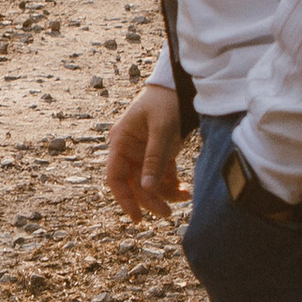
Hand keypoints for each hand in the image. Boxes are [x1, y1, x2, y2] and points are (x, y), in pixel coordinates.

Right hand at [106, 84, 185, 222]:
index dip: (124, 199)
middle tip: (167, 213)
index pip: (115, 178)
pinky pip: (162, 175)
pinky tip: (186, 191)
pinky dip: (173, 184)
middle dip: (151, 199)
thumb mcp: (162, 129)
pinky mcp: (158, 153)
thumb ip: (154, 159)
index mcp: (121, 141)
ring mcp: (143, 152)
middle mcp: (129, 149)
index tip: (137, 217)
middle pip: (134, 183)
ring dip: (165, 193)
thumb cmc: (166, 102)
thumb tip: (147, 188)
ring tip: (185, 198)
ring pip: (149, 182)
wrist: (180, 84)